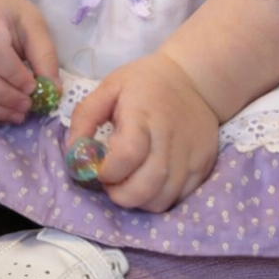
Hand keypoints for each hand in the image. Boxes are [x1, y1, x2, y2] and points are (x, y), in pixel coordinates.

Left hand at [68, 52, 218, 212]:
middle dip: (120, 194)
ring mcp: (191, 154)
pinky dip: (159, 198)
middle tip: (112, 182)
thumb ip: (84, 118)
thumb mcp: (109, 87)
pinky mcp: (204, 166)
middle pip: (146, 187)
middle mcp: (171, 137)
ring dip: (139, 200)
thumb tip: (74, 154)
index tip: (100, 167)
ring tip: (131, 181)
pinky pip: (179, 198)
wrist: (194, 78)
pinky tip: (150, 180)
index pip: (128, 155)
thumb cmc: (146, 83)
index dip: (108, 171)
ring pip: (162, 200)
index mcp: (144, 114)